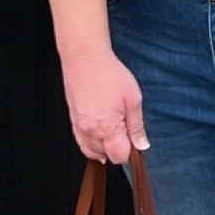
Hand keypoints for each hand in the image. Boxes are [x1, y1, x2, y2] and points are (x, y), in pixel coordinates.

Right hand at [61, 48, 149, 162]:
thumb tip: (141, 144)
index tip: (135, 142)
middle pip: (105, 155)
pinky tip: (98, 136)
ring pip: (90, 151)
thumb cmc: (109, 74)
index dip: (130, 152)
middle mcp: (91, 131)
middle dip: (117, 149)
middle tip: (125, 132)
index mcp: (108, 128)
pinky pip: (80, 141)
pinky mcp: (72, 119)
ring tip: (113, 134)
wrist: (85, 58)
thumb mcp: (133, 99)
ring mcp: (79, 126)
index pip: (119, 156)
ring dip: (103, 148)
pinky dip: (90, 144)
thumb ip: (137, 126)